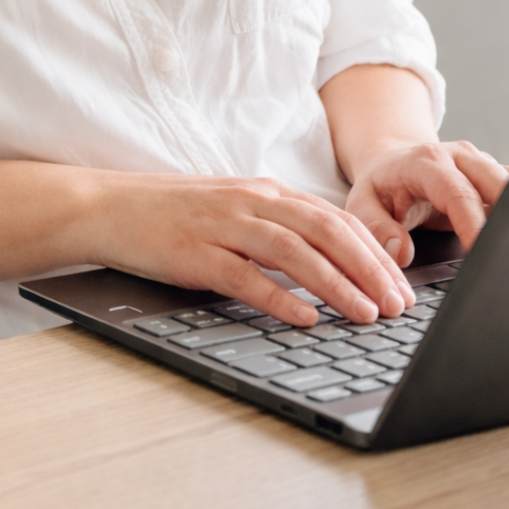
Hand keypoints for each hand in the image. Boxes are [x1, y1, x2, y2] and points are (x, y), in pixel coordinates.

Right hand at [92, 173, 414, 326]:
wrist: (107, 206)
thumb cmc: (169, 212)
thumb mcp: (230, 208)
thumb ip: (275, 224)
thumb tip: (328, 257)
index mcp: (262, 190)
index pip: (334, 216)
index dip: (374, 250)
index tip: (401, 283)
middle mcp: (248, 201)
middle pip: (324, 230)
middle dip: (368, 268)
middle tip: (397, 304)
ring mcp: (221, 225)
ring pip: (293, 251)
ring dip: (336, 284)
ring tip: (365, 313)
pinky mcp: (195, 253)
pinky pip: (245, 276)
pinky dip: (279, 297)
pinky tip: (304, 318)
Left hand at [344, 141, 508, 267]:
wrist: (391, 166)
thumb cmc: (380, 187)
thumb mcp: (361, 205)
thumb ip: (376, 227)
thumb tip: (401, 251)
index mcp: (425, 163)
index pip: (458, 194)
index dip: (473, 225)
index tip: (479, 251)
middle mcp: (458, 157)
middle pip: (496, 185)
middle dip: (501, 220)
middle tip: (497, 253)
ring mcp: (479, 163)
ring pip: (508, 187)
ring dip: (508, 216)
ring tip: (501, 245)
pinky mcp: (492, 174)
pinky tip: (504, 232)